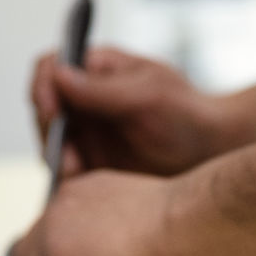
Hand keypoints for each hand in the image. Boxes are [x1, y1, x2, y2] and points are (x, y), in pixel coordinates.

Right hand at [30, 46, 232, 178]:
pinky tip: (81, 187)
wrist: (211, 152)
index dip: (44, 86)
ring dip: (56, 156)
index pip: (52, 68)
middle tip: (67, 153)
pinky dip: (66, 178)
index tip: (52, 110)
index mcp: (96, 70)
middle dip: (48, 130)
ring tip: (75, 173)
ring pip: (51, 141)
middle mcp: (85, 100)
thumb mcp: (148, 95)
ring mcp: (87, 132)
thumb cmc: (187, 113)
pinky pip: (66, 169)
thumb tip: (59, 74)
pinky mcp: (93, 163)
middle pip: (44, 108)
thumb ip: (103, 89)